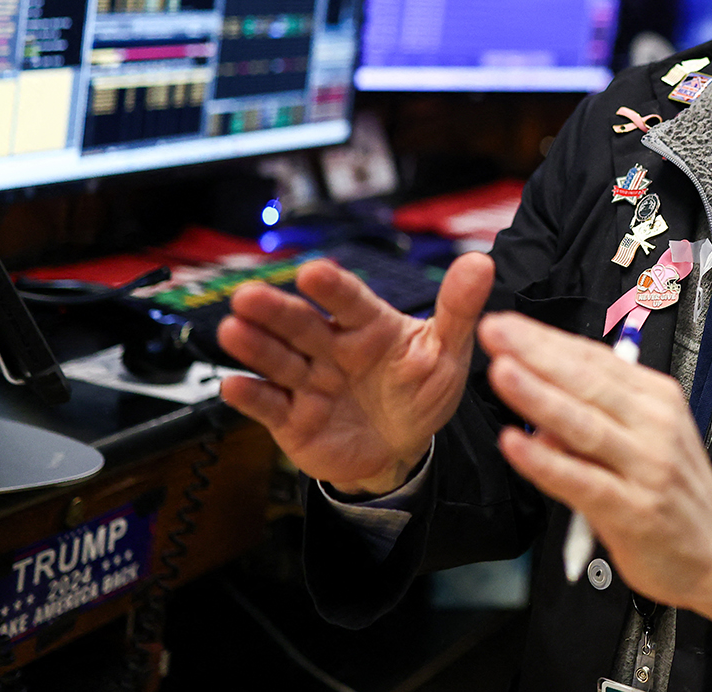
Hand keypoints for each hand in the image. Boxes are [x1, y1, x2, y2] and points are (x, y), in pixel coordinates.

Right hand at [216, 251, 493, 495]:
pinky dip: (250, 396)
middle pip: (301, 325)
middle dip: (275, 310)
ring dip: (254, 345)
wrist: (402, 449)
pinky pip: (268, 405)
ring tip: (232, 329)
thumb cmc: (421, 391)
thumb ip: (458, 309)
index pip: (349, 301)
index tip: (313, 272)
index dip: (331, 288)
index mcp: (368, 325)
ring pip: (278, 359)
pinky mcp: (292, 417)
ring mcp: (309, 381)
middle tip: (248, 295)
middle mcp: (331, 347)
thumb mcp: (447, 352)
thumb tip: (480, 263)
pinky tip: (234, 385)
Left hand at [477, 312, 711, 636]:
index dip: (547, 339)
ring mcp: (646, 467)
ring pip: (584, 425)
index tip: (506, 324)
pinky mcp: (634, 510)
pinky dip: (547, 462)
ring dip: (539, 397)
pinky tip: (516, 444)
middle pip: (588, 382)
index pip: (595, 359)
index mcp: (657, 398)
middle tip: (495, 331)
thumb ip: (599, 412)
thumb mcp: (648, 434)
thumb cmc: (672, 489)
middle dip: (537, 353)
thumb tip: (544, 390)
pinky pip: (582, 481)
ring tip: (502, 373)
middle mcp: (655, 425)